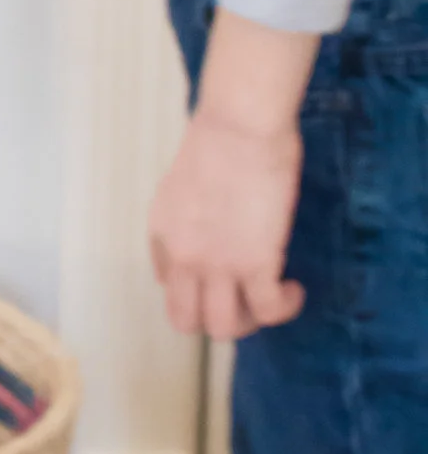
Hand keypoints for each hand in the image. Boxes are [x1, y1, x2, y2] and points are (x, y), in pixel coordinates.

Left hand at [148, 10, 311, 339]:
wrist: (238, 126)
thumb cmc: (218, 140)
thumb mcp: (181, 183)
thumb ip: (187, 217)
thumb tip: (207, 234)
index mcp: (162, 234)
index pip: (168, 285)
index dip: (197, 287)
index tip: (222, 275)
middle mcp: (182, 257)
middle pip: (186, 320)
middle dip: (215, 319)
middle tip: (244, 300)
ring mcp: (216, 265)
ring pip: (223, 328)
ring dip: (249, 321)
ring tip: (270, 297)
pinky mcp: (255, 264)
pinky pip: (267, 310)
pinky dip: (283, 307)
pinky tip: (292, 289)